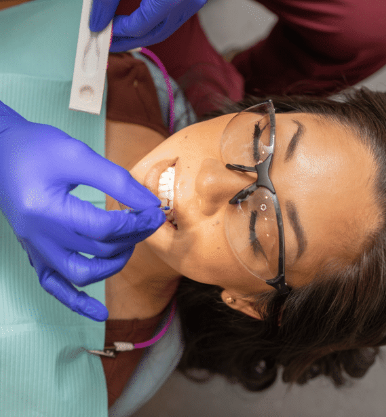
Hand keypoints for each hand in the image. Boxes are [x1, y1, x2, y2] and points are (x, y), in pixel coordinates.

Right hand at [0, 101, 165, 320]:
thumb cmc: (36, 147)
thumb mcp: (78, 155)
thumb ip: (117, 180)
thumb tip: (150, 203)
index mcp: (46, 210)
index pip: (105, 228)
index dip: (136, 222)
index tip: (155, 212)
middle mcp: (38, 235)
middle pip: (99, 250)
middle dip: (132, 237)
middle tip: (148, 221)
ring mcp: (35, 247)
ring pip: (80, 274)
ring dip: (113, 265)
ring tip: (129, 246)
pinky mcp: (34, 251)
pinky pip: (54, 285)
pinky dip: (77, 301)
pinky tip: (99, 312)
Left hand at [89, 0, 207, 51]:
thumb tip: (97, 22)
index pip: (141, 24)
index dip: (119, 31)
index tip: (102, 31)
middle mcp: (188, 0)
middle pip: (154, 33)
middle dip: (129, 41)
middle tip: (108, 44)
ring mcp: (193, 0)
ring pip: (164, 29)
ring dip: (141, 35)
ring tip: (120, 36)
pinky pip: (172, 18)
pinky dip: (154, 24)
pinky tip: (137, 24)